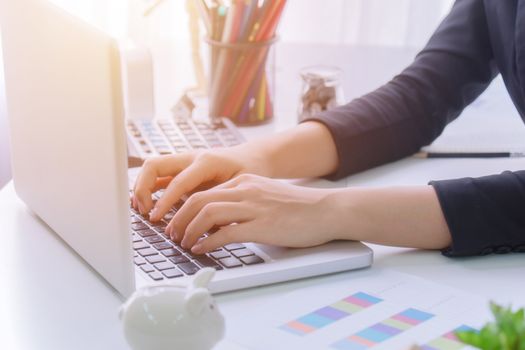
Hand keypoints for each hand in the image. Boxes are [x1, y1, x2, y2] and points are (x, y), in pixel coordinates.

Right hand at [132, 147, 268, 220]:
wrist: (254, 157)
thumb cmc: (250, 171)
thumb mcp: (241, 188)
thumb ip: (222, 204)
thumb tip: (205, 227)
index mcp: (207, 161)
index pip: (177, 181)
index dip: (164, 201)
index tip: (156, 219)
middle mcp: (191, 158)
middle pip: (154, 165)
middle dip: (143, 188)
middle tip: (144, 212)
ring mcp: (185, 161)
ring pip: (152, 168)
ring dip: (142, 188)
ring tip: (142, 210)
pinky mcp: (182, 169)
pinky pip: (159, 175)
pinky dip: (149, 189)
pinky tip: (147, 206)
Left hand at [166, 174, 339, 253]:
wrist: (326, 210)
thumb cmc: (298, 207)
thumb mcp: (264, 196)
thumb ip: (241, 202)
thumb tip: (216, 221)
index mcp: (245, 181)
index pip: (204, 191)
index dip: (184, 208)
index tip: (176, 221)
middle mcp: (245, 189)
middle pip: (199, 199)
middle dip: (179, 218)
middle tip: (172, 233)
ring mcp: (253, 207)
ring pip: (207, 212)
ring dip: (189, 229)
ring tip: (183, 242)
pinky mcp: (262, 226)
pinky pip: (225, 232)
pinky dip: (207, 242)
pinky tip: (201, 249)